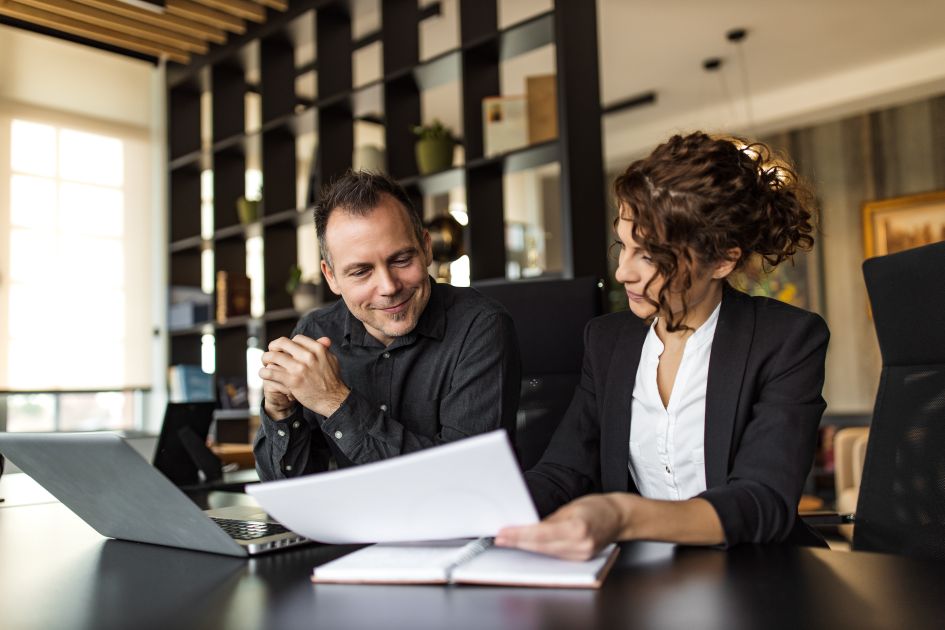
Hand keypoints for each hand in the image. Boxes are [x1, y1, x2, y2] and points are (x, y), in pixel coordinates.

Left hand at [259, 335, 350, 417]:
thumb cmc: (332, 381)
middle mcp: (308, 356)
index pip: (296, 339)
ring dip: (266, 358)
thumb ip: (325, 349)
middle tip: (271, 352)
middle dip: (273, 346)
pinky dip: (264, 372)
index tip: (286, 349)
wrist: (333, 400)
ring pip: (273, 356)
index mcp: (318, 349)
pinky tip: (263, 373)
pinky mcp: (292, 381)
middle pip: (283, 343)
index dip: (289, 343)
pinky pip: (271, 372)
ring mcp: (300, 368)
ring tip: (265, 362)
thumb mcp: (332, 360)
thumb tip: (323, 340)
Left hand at [494, 494, 627, 560]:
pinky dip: (539, 551)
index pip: (540, 534)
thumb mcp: (571, 507)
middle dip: (517, 542)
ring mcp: (581, 555)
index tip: (503, 533)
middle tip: (500, 538)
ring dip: (525, 547)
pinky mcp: (580, 559)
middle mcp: (580, 545)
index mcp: (578, 528)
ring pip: (545, 553)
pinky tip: (528, 546)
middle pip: (540, 547)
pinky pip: (554, 556)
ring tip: (509, 541)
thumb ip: (549, 519)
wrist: (618, 517)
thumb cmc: (597, 507)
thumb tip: (528, 525)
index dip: (519, 535)